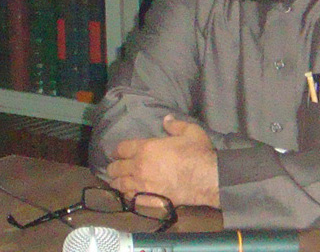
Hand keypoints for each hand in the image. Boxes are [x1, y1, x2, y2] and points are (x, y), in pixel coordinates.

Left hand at [105, 115, 219, 207]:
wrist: (206, 178)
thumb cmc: (197, 153)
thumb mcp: (190, 131)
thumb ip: (175, 125)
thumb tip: (166, 119)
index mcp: (145, 148)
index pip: (122, 148)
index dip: (117, 150)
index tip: (116, 153)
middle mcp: (139, 167)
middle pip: (117, 168)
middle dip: (113, 167)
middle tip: (113, 168)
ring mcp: (142, 185)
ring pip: (120, 185)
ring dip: (117, 182)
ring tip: (116, 182)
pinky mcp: (149, 200)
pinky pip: (131, 199)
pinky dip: (127, 196)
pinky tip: (127, 195)